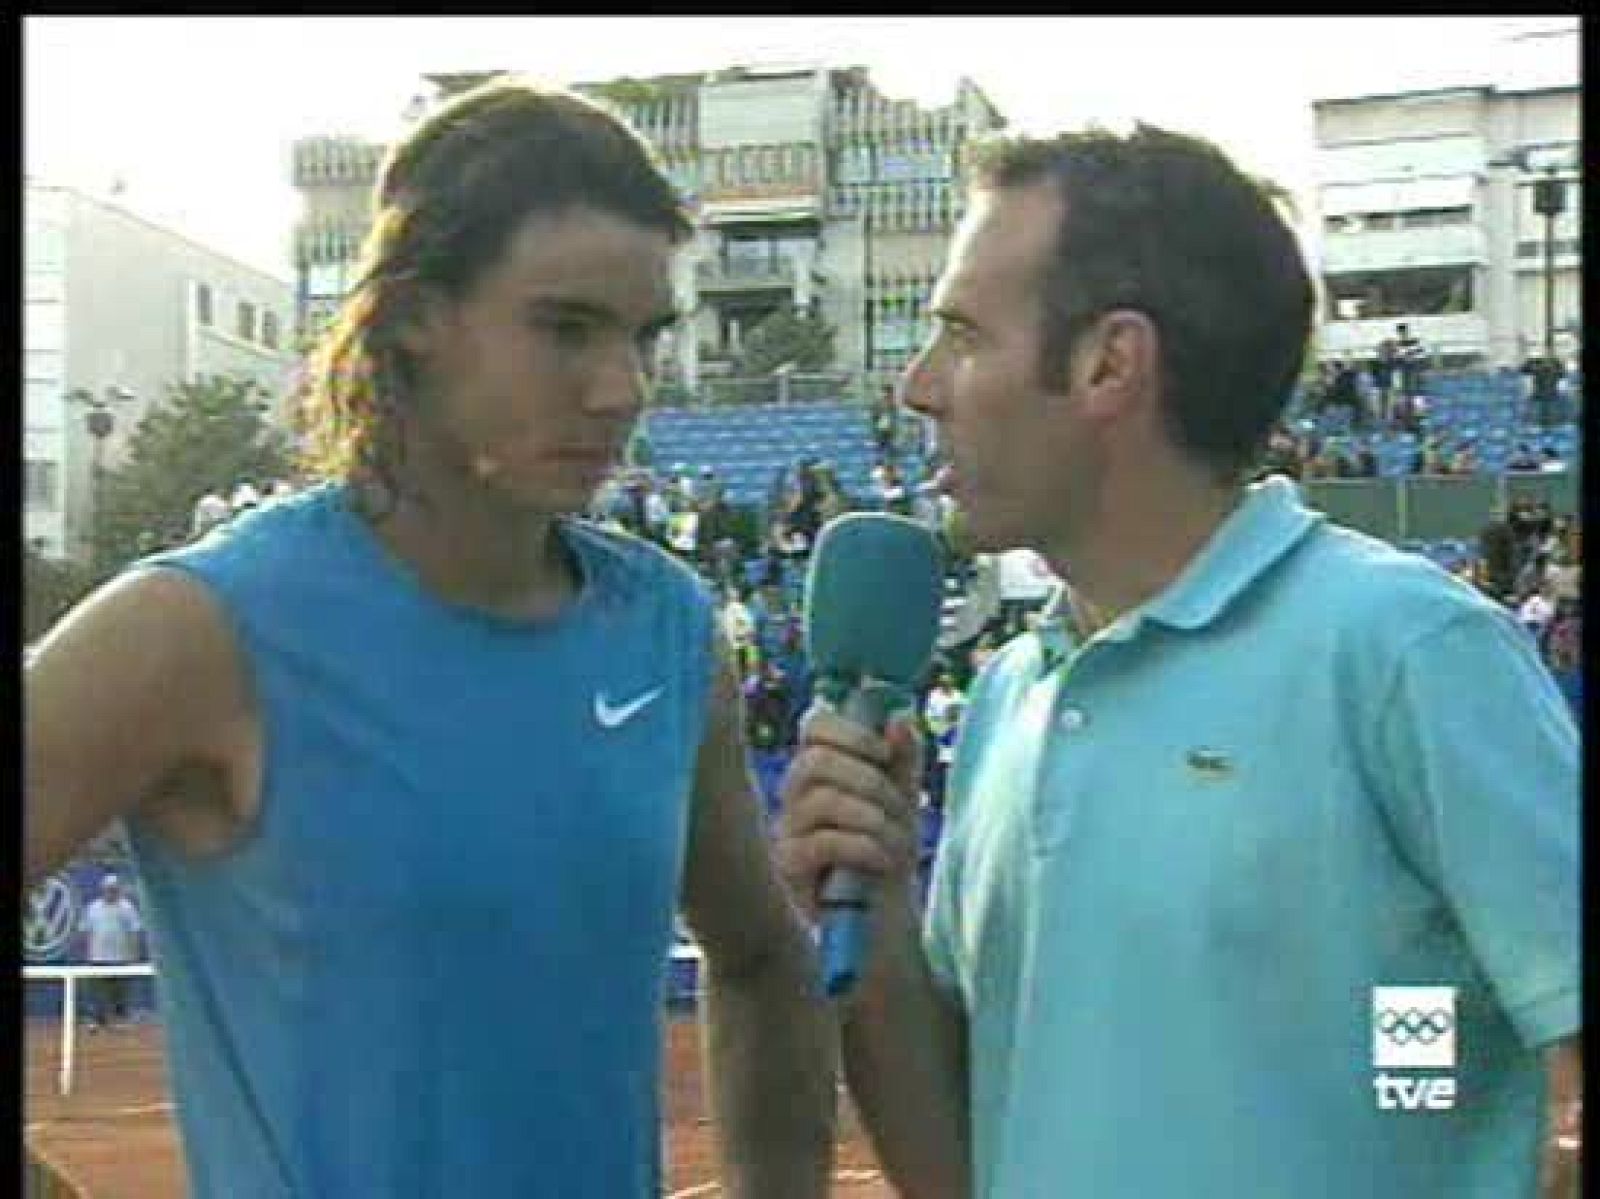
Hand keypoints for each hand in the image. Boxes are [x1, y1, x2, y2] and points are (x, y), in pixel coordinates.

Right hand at [775, 703, 923, 921]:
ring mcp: (786, 831)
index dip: (850, 731)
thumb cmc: (888, 854)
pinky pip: (821, 842)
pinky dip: (863, 847)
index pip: (815, 725)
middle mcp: (794, 795)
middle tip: (899, 808)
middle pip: (814, 761)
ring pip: (821, 801)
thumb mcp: (903, 799)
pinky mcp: (789, 867)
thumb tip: (898, 717)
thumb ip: (902, 756)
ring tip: (896, 841)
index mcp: (819, 769)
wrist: (885, 919)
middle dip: (869, 781)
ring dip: (872, 818)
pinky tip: (882, 862)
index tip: (885, 753)